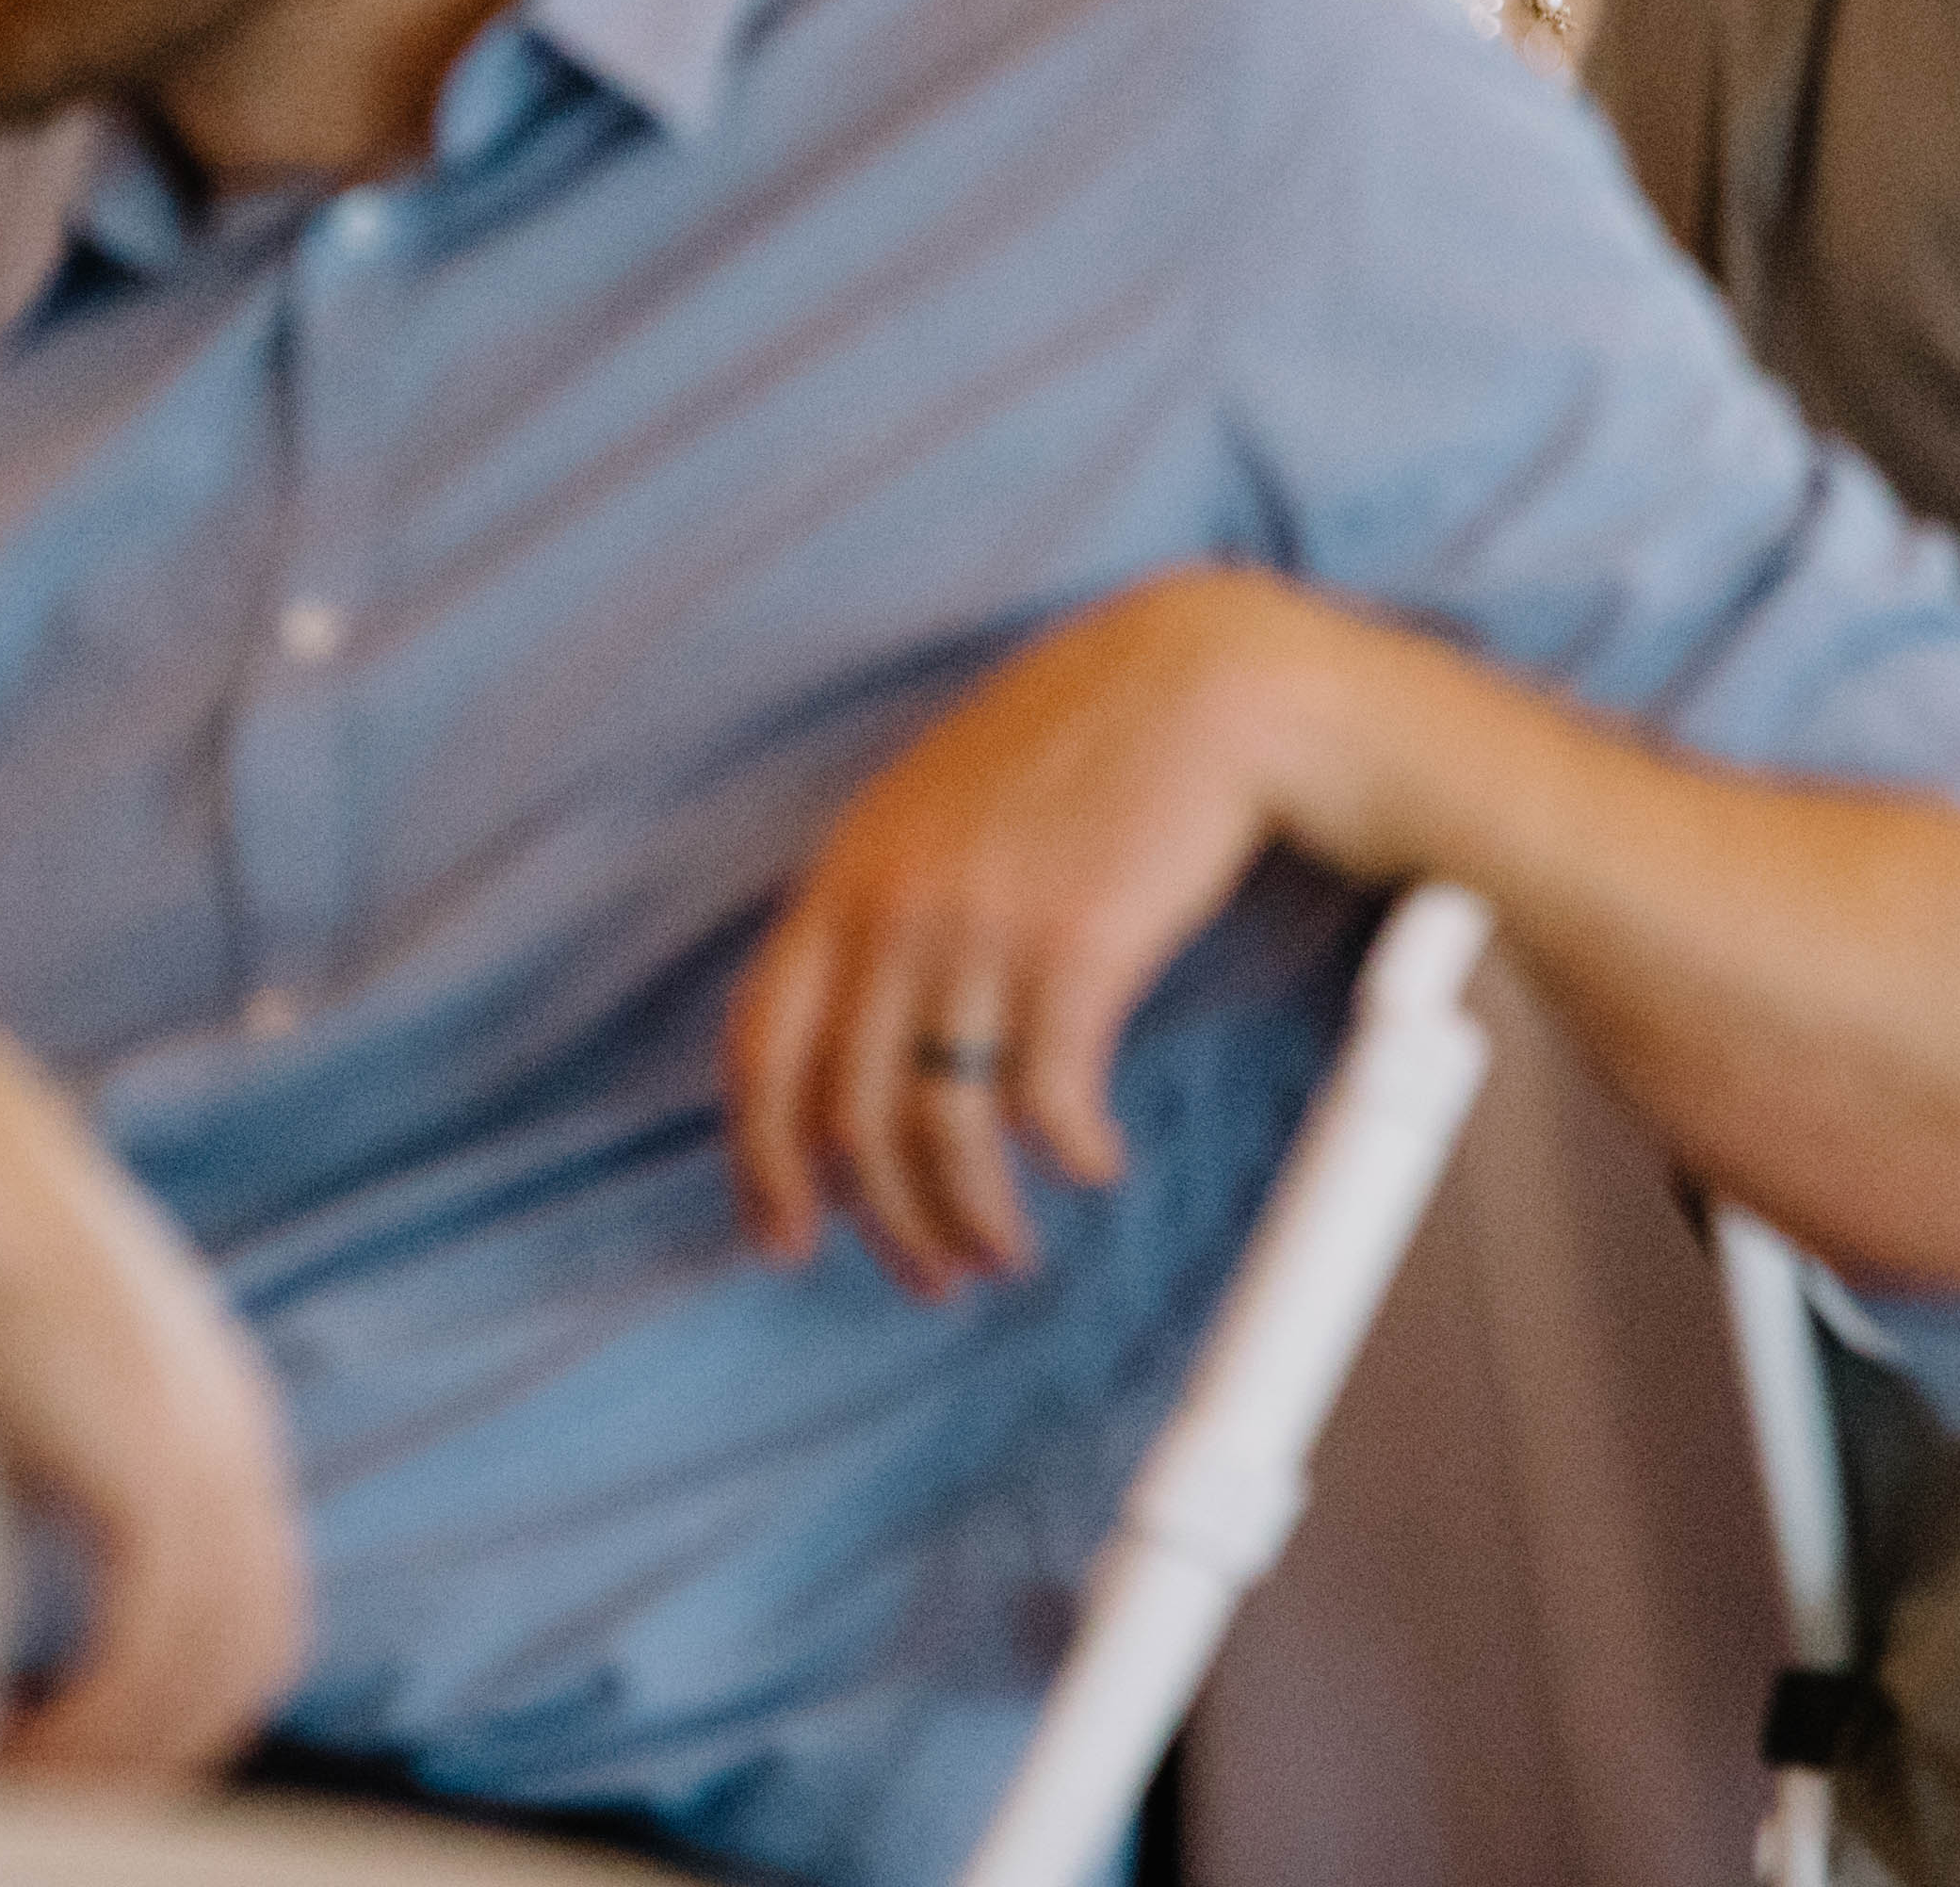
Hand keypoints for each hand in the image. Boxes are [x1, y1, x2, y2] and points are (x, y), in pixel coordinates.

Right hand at [0, 1016, 307, 1776]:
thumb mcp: (34, 1384)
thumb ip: (52, 1468)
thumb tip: (11, 1558)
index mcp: (220, 1422)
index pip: (254, 1601)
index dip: (184, 1694)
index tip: (82, 1743)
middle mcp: (238, 1442)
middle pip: (257, 1650)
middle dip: (166, 1745)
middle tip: (56, 1791)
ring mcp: (209, 1454)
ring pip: (213, 1666)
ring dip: (120, 1751)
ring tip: (15, 1782)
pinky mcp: (155, 1469)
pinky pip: (152, 1649)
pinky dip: (92, 1721)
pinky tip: (13, 1742)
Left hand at [722, 573, 1374, 1296]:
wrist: (1198, 683)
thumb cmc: (1079, 748)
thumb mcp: (937, 811)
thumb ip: (882, 907)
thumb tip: (857, 1042)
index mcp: (847, 873)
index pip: (761, 1045)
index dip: (762, 1161)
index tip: (785, 1238)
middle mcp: (896, 906)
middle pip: (850, 1115)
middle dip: (885, 1222)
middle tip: (929, 1276)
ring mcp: (983, 928)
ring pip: (943, 1129)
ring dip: (972, 1218)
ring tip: (1004, 1253)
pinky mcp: (1079, 949)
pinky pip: (1050, 1099)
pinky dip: (1069, 1154)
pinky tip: (1093, 1163)